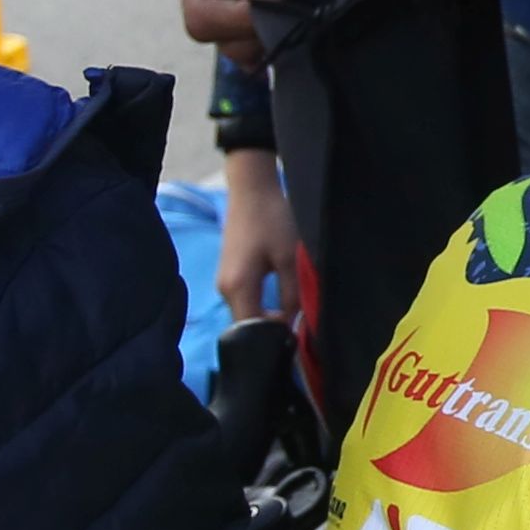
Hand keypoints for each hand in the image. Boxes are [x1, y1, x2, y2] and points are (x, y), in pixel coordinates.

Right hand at [183, 0, 346, 53]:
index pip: (202, 17)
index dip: (238, 20)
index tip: (278, 4)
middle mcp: (216, 0)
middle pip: (225, 43)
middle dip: (264, 32)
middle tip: (297, 6)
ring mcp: (241, 20)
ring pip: (250, 56)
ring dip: (281, 40)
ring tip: (305, 8)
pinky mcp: (268, 30)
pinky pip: (272, 57)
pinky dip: (292, 47)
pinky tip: (308, 24)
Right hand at [215, 150, 299, 322]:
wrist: (252, 189)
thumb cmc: (272, 219)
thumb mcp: (291, 258)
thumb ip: (294, 295)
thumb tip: (298, 326)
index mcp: (238, 288)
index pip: (252, 332)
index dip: (275, 340)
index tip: (301, 339)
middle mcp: (225, 291)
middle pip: (249, 326)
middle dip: (274, 331)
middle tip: (304, 329)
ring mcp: (226, 283)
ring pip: (250, 314)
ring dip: (271, 318)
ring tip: (298, 315)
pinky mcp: (232, 276)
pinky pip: (249, 302)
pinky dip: (266, 306)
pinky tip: (286, 302)